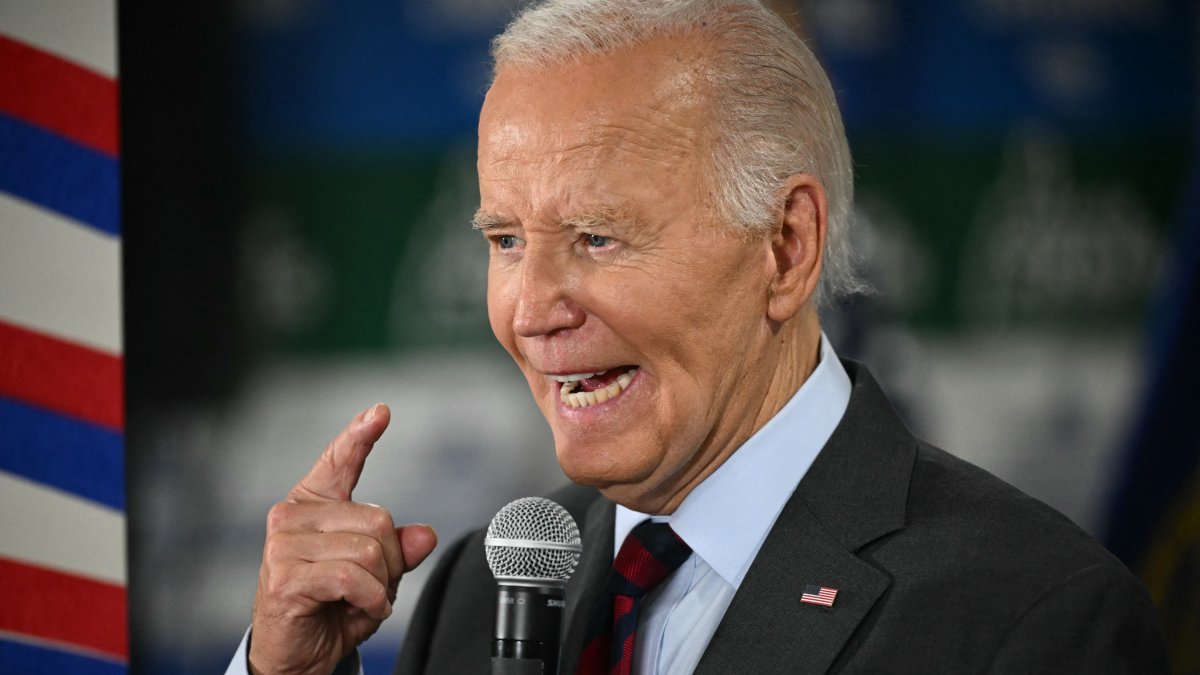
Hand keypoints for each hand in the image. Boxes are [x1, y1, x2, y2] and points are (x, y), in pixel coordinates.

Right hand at [248, 403, 437, 674]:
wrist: (294, 657)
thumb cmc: (330, 608)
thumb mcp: (375, 576)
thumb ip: (398, 550)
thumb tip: (423, 534)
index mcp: (312, 505)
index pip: (338, 462)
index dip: (360, 435)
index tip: (380, 412)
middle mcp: (291, 518)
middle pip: (378, 519)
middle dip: (390, 561)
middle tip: (373, 587)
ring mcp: (283, 546)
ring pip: (369, 550)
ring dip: (380, 585)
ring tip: (362, 600)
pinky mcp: (285, 577)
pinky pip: (353, 577)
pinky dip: (371, 598)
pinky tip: (363, 609)